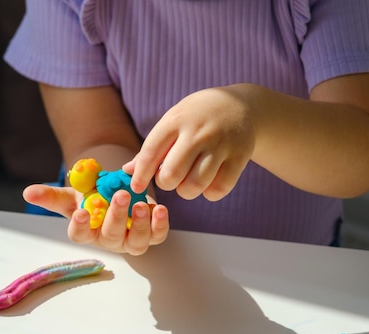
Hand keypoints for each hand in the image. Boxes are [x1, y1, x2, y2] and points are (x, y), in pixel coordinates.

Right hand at [23, 184, 168, 254]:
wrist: (118, 191)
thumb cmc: (92, 197)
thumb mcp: (73, 193)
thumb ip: (52, 195)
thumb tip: (28, 192)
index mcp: (87, 231)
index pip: (79, 236)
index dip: (80, 227)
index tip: (82, 212)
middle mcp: (108, 240)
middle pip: (110, 236)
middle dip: (115, 217)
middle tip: (119, 196)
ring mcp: (130, 240)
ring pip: (136, 241)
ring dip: (139, 224)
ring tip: (140, 205)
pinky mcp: (151, 234)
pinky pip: (157, 236)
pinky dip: (160, 225)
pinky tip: (160, 210)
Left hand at [126, 87, 255, 200]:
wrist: (240, 105)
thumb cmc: (197, 117)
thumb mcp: (173, 122)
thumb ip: (152, 148)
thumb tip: (127, 171)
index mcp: (176, 120)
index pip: (150, 152)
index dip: (140, 174)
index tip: (137, 187)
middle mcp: (198, 132)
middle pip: (172, 174)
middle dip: (166, 183)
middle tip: (169, 179)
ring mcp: (221, 144)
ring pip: (195, 185)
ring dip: (187, 191)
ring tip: (188, 182)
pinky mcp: (239, 156)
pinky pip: (219, 189)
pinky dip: (209, 193)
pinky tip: (208, 183)